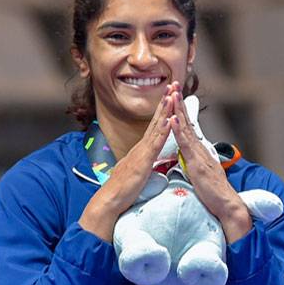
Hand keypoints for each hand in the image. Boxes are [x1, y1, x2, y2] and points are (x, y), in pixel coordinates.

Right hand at [78, 86, 175, 240]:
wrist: (110, 199)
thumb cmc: (123, 190)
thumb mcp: (138, 174)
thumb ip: (145, 166)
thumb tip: (150, 164)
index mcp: (141, 150)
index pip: (154, 126)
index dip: (162, 111)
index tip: (169, 96)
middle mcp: (141, 147)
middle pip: (156, 120)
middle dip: (165, 102)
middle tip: (173, 85)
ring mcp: (142, 152)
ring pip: (156, 127)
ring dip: (165, 110)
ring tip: (172, 94)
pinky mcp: (143, 161)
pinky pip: (156, 143)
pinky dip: (163, 130)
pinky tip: (170, 120)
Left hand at [168, 87, 251, 242]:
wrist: (226, 203)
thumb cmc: (213, 192)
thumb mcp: (201, 172)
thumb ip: (195, 161)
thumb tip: (189, 156)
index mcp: (199, 150)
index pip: (188, 126)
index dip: (181, 110)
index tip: (174, 95)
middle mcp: (200, 147)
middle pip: (187, 121)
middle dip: (179, 102)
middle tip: (173, 84)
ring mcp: (199, 153)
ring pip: (186, 127)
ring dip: (178, 109)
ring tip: (172, 93)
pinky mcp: (197, 162)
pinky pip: (185, 143)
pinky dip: (178, 130)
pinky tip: (172, 119)